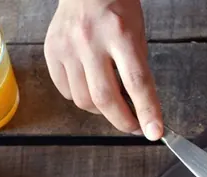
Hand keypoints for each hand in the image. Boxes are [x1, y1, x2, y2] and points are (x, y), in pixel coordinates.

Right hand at [44, 0, 162, 139]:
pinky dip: (81, 98)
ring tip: (112, 101)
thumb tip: (140, 109)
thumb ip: (137, 70)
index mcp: (119, 33)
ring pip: (84, 101)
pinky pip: (66, 92)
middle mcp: (90, 41)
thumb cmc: (117, 8)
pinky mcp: (52, 52)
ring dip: (102, 110)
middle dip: (123, 121)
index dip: (147, 111)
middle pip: (105, 98)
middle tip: (135, 127)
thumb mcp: (137, 34)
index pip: (137, 81)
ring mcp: (67, 47)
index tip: (154, 133)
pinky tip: (90, 86)